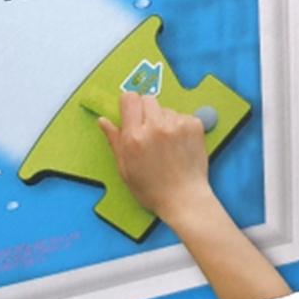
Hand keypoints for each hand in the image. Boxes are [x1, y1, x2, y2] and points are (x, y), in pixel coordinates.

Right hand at [97, 91, 213, 226]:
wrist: (185, 199)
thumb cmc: (154, 190)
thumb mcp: (125, 168)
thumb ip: (114, 140)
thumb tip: (103, 121)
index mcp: (135, 137)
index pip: (129, 98)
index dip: (129, 104)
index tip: (131, 113)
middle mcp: (155, 127)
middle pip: (148, 99)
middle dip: (146, 112)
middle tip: (149, 131)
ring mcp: (177, 125)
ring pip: (165, 108)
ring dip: (164, 120)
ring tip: (166, 143)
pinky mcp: (194, 126)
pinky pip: (182, 115)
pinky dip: (180, 126)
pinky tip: (179, 144)